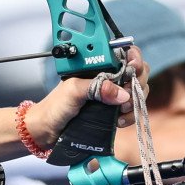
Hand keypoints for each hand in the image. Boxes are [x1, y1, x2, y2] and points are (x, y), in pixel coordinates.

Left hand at [28, 45, 148, 146]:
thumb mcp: (73, 91)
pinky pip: (132, 110)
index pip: (124, 54)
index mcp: (98, 66)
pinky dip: (130, 115)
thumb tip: (122, 94)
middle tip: (126, 96)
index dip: (134, 58)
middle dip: (137, 83)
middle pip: (137, 72)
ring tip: (121, 111)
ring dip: (135, 101)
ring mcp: (111, 95)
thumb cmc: (54, 107)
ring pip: (137, 91)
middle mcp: (107, 78)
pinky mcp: (113, 110)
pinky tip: (119, 121)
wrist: (46, 130)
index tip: (133, 69)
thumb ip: (96, 87)